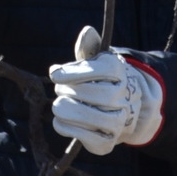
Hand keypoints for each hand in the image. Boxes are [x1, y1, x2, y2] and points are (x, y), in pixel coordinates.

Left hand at [49, 26, 164, 155]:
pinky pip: (82, 136)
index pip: (95, 69)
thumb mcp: (96, 60)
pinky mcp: (107, 143)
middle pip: (87, 92)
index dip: (71, 73)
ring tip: (60, 105)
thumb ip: (88, 48)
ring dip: (63, 109)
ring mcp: (117, 121)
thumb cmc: (100, 80)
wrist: (121, 109)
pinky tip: (61, 120)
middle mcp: (121, 96)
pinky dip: (65, 127)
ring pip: (83, 114)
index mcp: (117, 70)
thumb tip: (87, 33)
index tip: (55, 75)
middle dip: (66, 91)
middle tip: (60, 90)